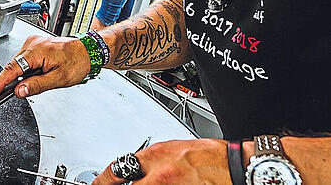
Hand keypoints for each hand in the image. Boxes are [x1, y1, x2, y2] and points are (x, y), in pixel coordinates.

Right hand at [0, 35, 90, 98]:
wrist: (88, 51)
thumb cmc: (77, 62)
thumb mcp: (58, 79)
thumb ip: (36, 85)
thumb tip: (19, 91)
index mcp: (37, 51)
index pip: (12, 68)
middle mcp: (33, 44)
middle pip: (12, 65)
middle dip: (6, 81)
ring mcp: (34, 43)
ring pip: (17, 62)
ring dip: (16, 75)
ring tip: (21, 87)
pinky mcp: (36, 45)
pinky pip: (23, 58)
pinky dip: (22, 69)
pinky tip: (27, 77)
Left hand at [94, 139, 229, 183]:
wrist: (232, 167)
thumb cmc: (208, 156)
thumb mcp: (171, 148)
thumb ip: (150, 160)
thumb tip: (133, 170)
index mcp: (155, 157)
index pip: (117, 171)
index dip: (102, 181)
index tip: (97, 184)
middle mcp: (159, 176)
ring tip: (150, 184)